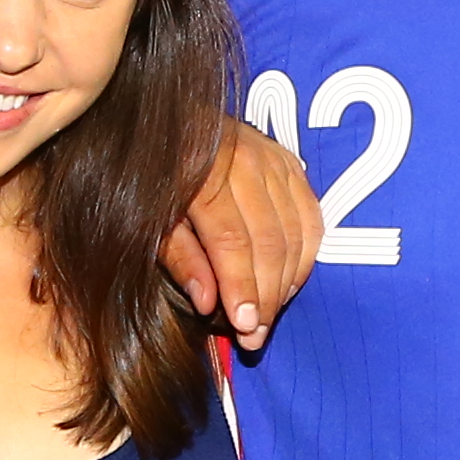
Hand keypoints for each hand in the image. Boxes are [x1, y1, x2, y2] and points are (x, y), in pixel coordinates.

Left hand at [161, 115, 324, 347]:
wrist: (167, 122)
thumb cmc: (151, 177)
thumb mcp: (149, 218)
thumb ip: (180, 258)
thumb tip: (208, 304)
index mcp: (203, 170)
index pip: (233, 241)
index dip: (242, 288)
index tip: (244, 329)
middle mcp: (244, 159)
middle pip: (270, 242)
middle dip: (266, 296)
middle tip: (255, 337)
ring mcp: (272, 157)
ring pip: (296, 233)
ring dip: (287, 283)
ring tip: (268, 317)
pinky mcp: (289, 161)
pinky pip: (310, 216)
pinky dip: (304, 255)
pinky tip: (287, 283)